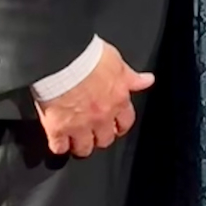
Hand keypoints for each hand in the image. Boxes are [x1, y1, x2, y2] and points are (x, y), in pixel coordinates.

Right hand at [34, 43, 153, 158]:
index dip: (120, 126)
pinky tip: (57, 141)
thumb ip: (132, 77)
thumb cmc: (90, 57)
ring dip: (81, 145)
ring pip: (84, 148)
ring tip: (75, 141)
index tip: (115, 126)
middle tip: (93, 133)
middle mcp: (101, 117)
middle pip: (105, 140)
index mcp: (118, 100)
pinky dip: (58, 146)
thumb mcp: (117, 63)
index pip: (125, 122)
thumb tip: (148, 80)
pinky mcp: (58, 129)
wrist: (64, 61)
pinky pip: (59, 148)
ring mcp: (79, 126)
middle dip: (100, 137)